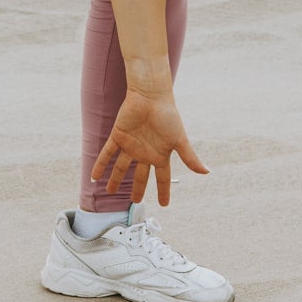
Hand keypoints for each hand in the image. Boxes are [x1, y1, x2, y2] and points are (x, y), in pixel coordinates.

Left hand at [91, 88, 208, 206]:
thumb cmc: (168, 115)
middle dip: (137, 189)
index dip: (164, 191)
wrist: (151, 96)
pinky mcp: (118, 136)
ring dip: (115, 179)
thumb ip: (190, 158)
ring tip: (109, 191)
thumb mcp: (180, 139)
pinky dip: (100, 165)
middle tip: (135, 201)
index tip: (164, 204)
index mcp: (160, 154)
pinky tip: (94, 177)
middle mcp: (144, 152)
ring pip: (121, 167)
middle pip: (140, 176)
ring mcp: (130, 145)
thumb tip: (207, 172)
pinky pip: (107, 153)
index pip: (162, 178)